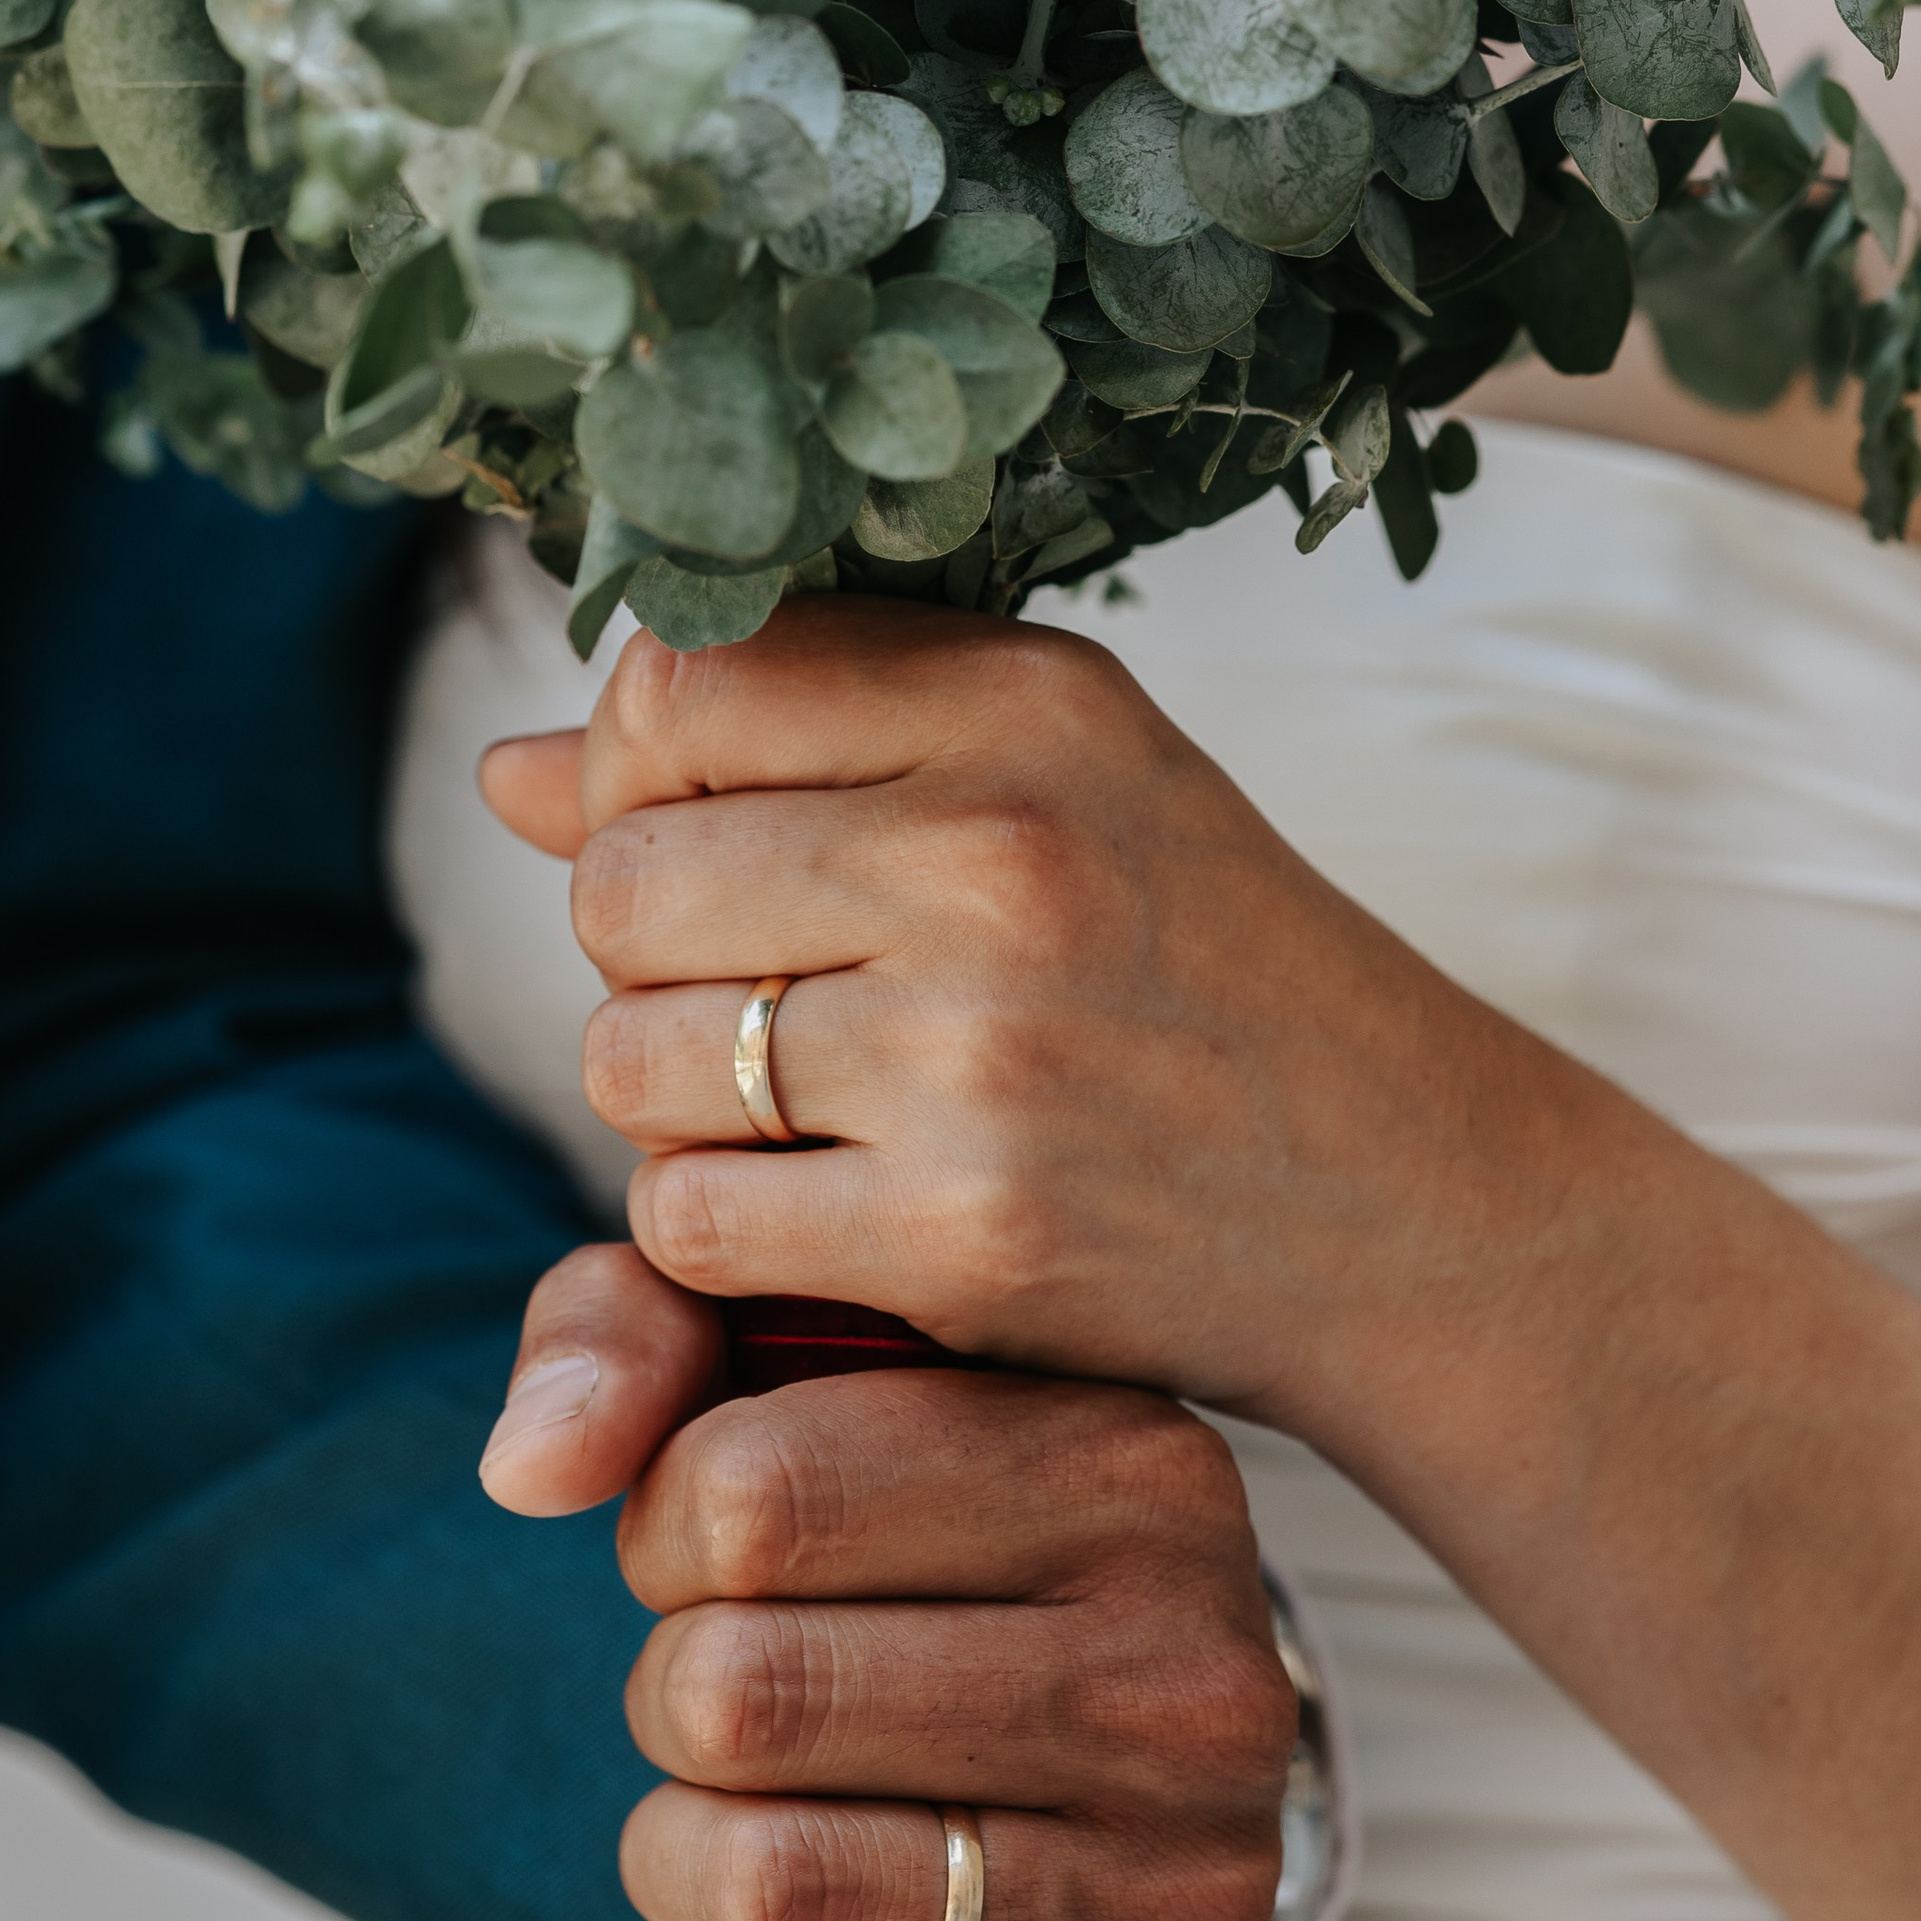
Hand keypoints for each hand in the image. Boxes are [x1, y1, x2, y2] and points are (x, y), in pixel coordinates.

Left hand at [479, 595, 1564, 1434]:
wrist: (1414, 1201)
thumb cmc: (1201, 966)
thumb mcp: (1051, 781)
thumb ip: (794, 742)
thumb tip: (506, 768)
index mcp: (1024, 698)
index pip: (677, 685)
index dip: (647, 777)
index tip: (727, 840)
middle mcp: (997, 851)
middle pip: (620, 880)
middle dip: (650, 957)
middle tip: (768, 999)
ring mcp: (979, 1051)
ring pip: (627, 1059)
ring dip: (675, 1104)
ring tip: (810, 1104)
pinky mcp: (965, 1235)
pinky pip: (686, 1221)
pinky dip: (724, 1233)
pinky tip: (837, 1210)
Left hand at [479, 1242, 1290, 1920]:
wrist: (1114, 1771)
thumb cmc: (910, 1548)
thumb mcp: (775, 1367)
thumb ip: (633, 1331)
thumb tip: (530, 1468)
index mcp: (1130, 1460)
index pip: (744, 1492)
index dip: (666, 1535)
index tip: (727, 1552)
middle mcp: (1201, 1669)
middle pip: (736, 1695)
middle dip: (674, 1708)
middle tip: (738, 1707)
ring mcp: (1211, 1884)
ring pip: (776, 1891)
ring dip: (687, 1873)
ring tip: (747, 1829)